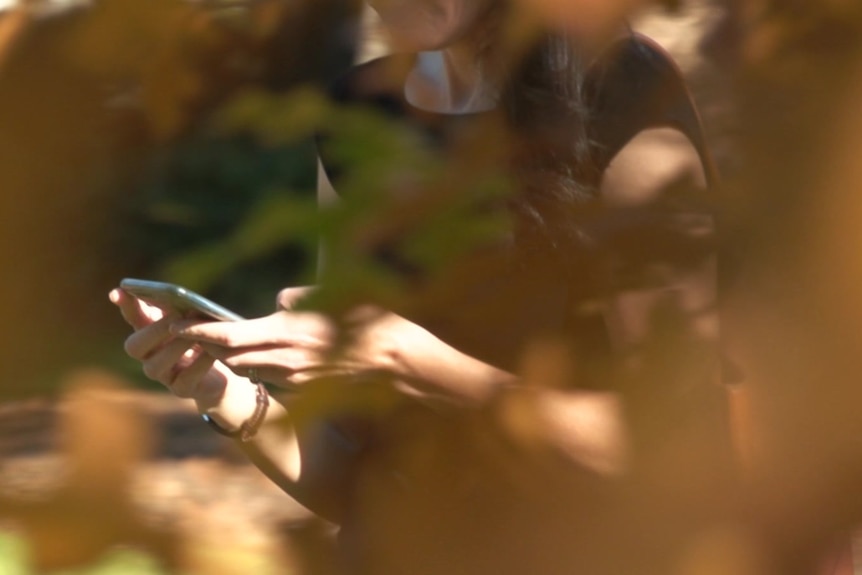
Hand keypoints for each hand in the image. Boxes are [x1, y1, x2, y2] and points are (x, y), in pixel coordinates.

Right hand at [109, 288, 238, 404]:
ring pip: (155, 366)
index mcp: (149, 333)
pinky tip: (211, 352)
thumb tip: (170, 292)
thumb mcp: (192, 320)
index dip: (125, 306)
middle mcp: (149, 356)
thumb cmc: (203, 339)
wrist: (222, 371)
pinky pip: (185, 380)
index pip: (132, 318)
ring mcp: (163, 375)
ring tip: (196, 335)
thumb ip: (177, 307)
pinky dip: (199, 364)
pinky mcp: (182, 389)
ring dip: (176, 348)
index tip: (118, 292)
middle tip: (176, 315)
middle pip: (134, 347)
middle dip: (154, 330)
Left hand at [169, 305, 398, 388]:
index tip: (177, 324)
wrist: (395, 360)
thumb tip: (278, 304)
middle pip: (231, 355)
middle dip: (210, 343)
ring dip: (233, 354)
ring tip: (220, 338)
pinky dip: (259, 363)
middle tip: (190, 328)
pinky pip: (271, 374)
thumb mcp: (329, 295)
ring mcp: (293, 377)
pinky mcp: (304, 387)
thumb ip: (295, 299)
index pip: (229, 335)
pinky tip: (262, 351)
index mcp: (286, 333)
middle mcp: (283, 360)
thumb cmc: (367, 319)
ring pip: (249, 366)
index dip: (198, 331)